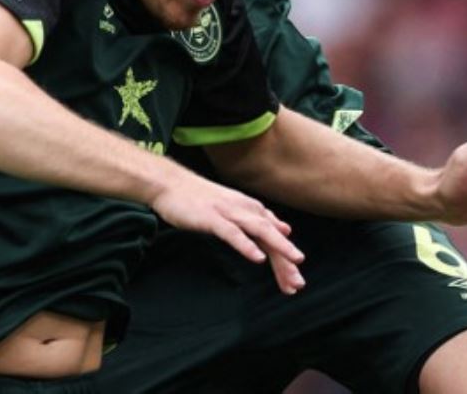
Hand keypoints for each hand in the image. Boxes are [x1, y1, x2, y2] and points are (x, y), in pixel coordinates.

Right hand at [151, 171, 305, 294]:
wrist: (168, 183)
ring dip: (278, 248)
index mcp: (249, 208)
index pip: (274, 235)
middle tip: (298, 283)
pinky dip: (246, 245)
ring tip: (293, 265)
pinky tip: (257, 257)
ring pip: (259, 231)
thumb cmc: (197, 198)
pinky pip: (232, 233)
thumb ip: (258, 219)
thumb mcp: (233, 207)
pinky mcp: (211, 217)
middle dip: (286, 259)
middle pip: (271, 236)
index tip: (295, 281)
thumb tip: (284, 229)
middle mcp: (243, 209)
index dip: (286, 258)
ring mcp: (227, 212)